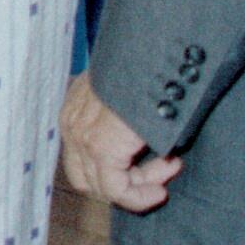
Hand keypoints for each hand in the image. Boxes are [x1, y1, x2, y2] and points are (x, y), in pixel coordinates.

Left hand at [61, 76, 182, 210]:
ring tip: (173, 164)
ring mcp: (80, 134)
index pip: (82, 157)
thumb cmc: (152, 65)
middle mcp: (71, 121)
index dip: (118, 170)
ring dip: (142, 185)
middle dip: (128, 182)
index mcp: (75, 107)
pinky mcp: (99, 146)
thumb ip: (125, 118)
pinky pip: (115, 189)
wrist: (158, 49)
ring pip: (102, 186)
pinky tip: (167, 176)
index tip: (157, 161)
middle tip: (167, 166)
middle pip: (87, 176)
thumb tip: (148, 147)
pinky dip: (141, 194)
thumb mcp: (130, 91)